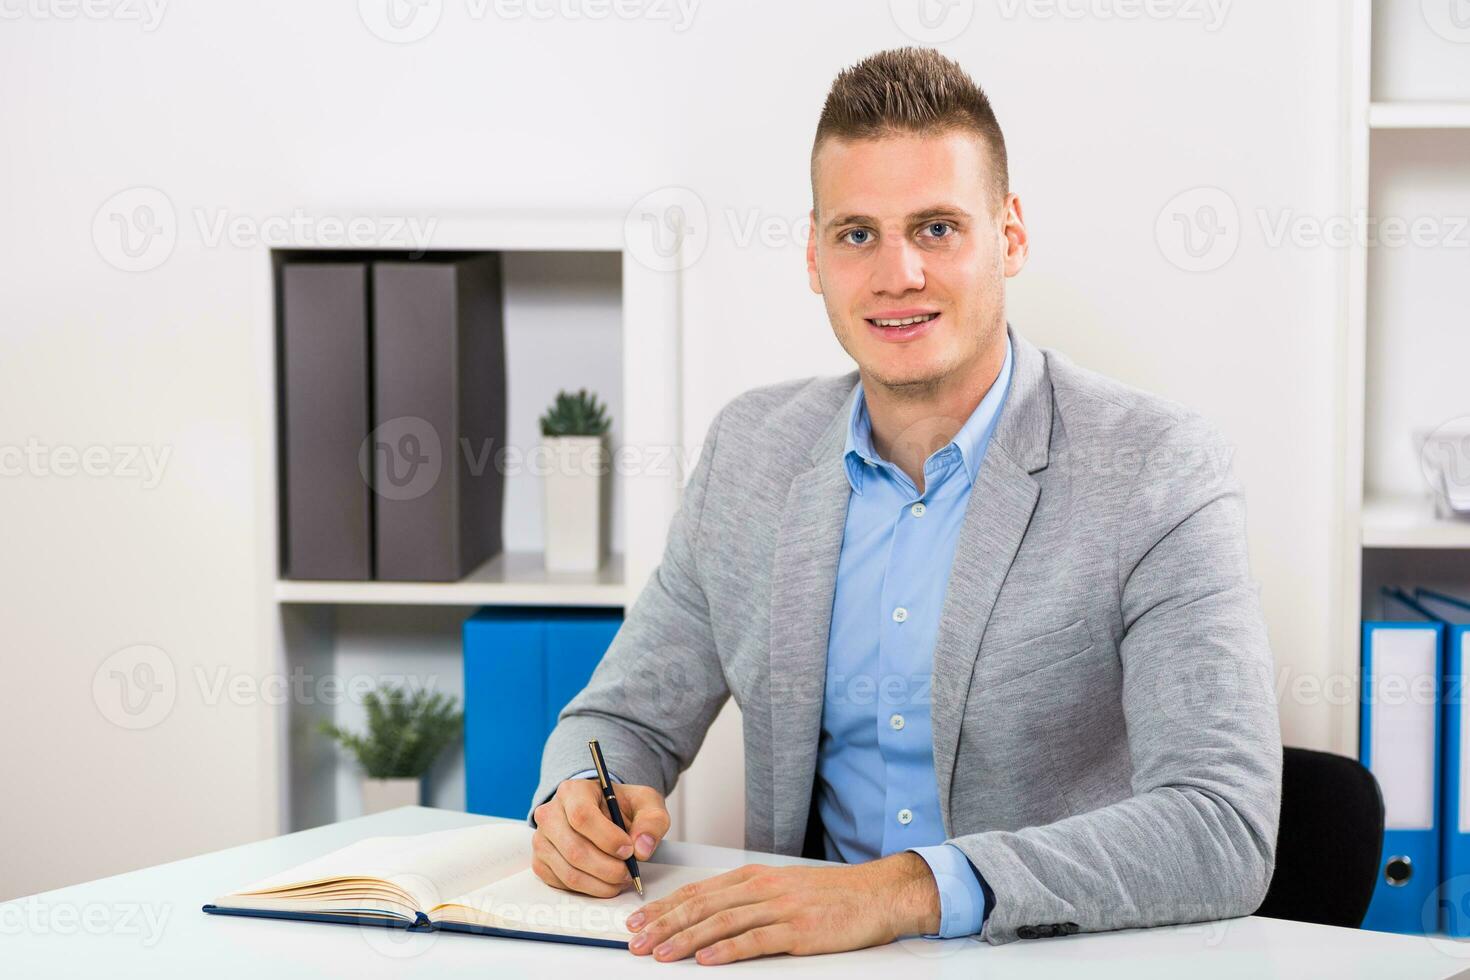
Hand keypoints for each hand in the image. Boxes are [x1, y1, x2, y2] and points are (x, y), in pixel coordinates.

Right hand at [531, 779, 669, 897]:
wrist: (603, 814)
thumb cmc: (622, 807)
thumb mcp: (646, 803)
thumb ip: (652, 821)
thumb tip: (642, 849)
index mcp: (573, 791)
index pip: (582, 816)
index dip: (607, 838)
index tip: (628, 850)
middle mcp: (550, 814)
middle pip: (574, 849)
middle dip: (607, 868)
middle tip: (628, 872)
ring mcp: (542, 840)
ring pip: (569, 872)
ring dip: (600, 884)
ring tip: (621, 879)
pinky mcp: (541, 863)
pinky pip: (563, 884)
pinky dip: (588, 890)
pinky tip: (605, 882)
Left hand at [623, 852, 940, 964]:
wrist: (876, 894)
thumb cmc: (831, 895)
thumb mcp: (782, 888)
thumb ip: (746, 899)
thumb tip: (707, 917)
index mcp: (754, 877)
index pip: (698, 891)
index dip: (665, 907)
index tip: (639, 922)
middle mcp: (762, 887)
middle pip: (702, 906)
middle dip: (665, 925)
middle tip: (637, 942)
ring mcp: (780, 907)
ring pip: (722, 922)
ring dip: (686, 938)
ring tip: (661, 953)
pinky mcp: (799, 929)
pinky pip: (757, 940)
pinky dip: (728, 950)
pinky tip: (707, 960)